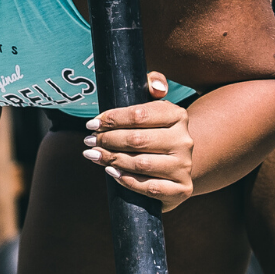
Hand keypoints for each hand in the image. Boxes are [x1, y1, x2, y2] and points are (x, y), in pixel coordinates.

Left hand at [81, 72, 192, 210]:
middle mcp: (185, 141)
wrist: (176, 160)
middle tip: (89, 140)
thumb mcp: (153, 104)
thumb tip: (157, 88)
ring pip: (141, 164)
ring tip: (94, 154)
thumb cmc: (155, 129)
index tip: (92, 123)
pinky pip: (149, 187)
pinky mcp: (181, 189)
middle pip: (137, 140)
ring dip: (112, 159)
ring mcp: (184, 166)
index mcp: (178, 115)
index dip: (111, 119)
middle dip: (107, 140)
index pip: (139, 114)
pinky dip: (127, 180)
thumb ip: (152, 83)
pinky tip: (112, 172)